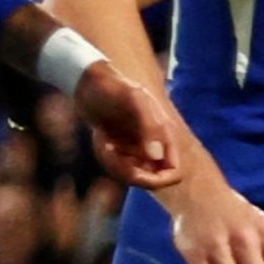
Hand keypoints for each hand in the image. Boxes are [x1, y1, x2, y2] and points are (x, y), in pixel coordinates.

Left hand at [72, 63, 182, 189]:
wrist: (90, 83)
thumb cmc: (113, 87)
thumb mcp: (133, 100)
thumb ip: (149, 127)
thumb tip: (156, 157)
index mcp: (165, 135)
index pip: (174, 172)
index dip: (157, 180)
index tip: (134, 171)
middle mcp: (155, 145)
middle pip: (152, 179)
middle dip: (130, 172)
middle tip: (111, 152)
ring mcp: (139, 148)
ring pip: (133, 176)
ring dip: (115, 165)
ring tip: (105, 142)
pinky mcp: (124, 149)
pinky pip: (119, 168)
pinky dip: (108, 159)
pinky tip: (102, 140)